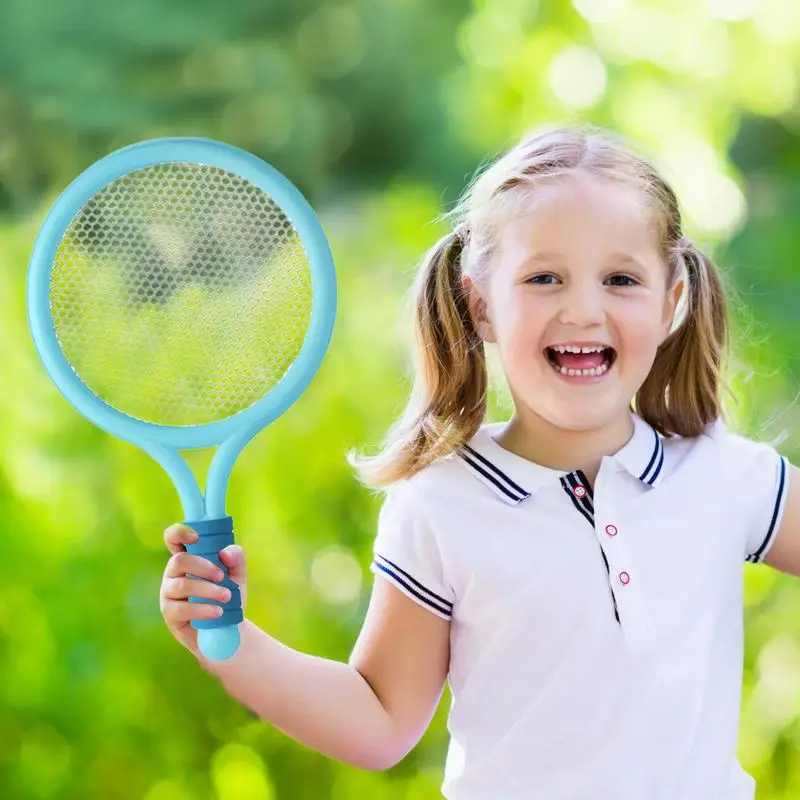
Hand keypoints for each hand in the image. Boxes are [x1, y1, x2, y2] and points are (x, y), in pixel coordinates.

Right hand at [160, 523, 247, 654]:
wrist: (228, 628)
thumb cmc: (228, 595)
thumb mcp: (237, 574)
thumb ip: (236, 558)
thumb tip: (226, 553)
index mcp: (188, 557)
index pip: (173, 538)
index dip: (180, 532)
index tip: (197, 537)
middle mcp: (174, 573)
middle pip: (179, 560)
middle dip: (203, 567)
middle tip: (222, 577)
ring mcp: (168, 593)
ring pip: (182, 585)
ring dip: (207, 590)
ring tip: (227, 597)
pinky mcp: (170, 614)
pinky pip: (182, 608)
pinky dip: (203, 609)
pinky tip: (218, 612)